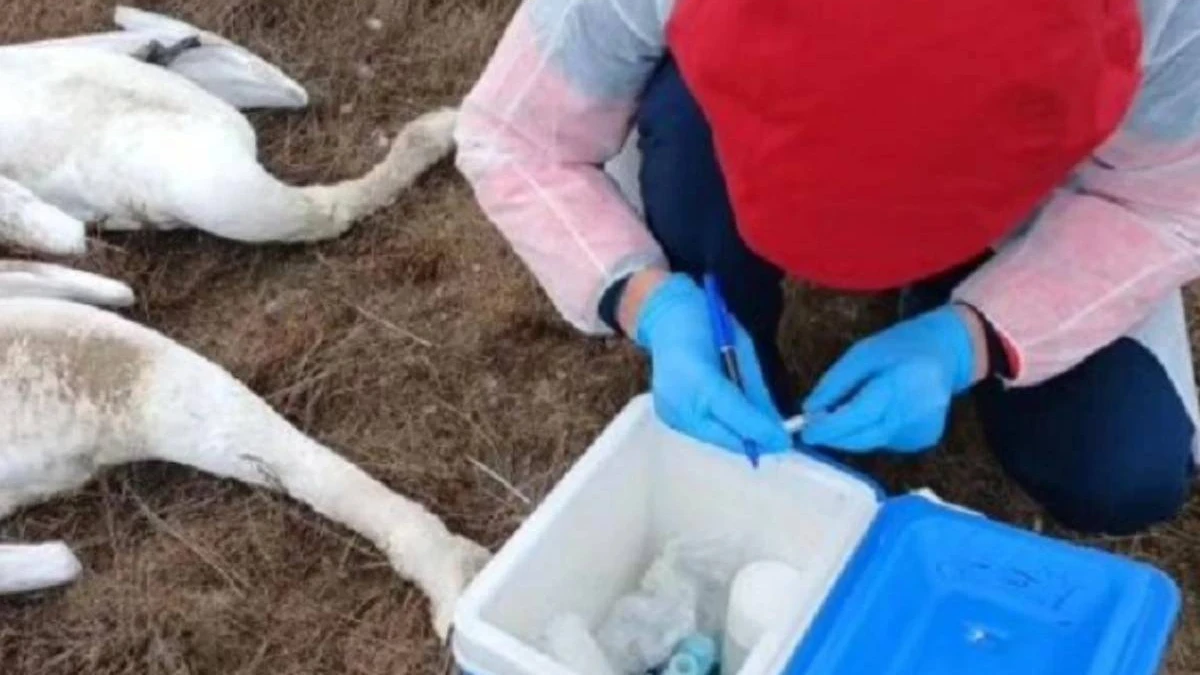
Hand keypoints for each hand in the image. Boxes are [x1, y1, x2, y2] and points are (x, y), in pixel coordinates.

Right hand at [631, 273, 790, 455]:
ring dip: (736, 436)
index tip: (785, 442)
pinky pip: (701, 431)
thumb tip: (776, 424)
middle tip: (776, 442)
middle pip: (723, 435)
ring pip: (713, 437)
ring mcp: (669, 411)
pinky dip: (719, 428)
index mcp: (699, 377)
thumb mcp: (742, 351)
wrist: (668, 318)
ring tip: (757, 430)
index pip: (736, 413)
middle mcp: (679, 400)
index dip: (763, 431)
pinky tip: (731, 420)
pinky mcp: (666, 417)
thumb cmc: (709, 325)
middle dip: (752, 440)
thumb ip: (756, 391)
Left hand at [800, 305, 981, 452]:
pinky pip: (886, 442)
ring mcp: (924, 428)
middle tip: (814, 428)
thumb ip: (834, 384)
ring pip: (873, 442)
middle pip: (865, 437)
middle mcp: (917, 411)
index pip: (860, 414)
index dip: (830, 427)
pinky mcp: (926, 439)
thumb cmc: (899, 349)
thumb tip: (809, 411)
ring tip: (857, 406)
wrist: (944, 354)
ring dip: (854, 433)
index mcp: (901, 382)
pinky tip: (881, 412)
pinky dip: (873, 432)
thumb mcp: (861, 354)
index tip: (806, 432)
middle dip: (835, 436)